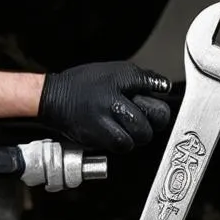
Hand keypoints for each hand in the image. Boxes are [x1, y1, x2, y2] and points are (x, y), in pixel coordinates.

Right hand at [38, 61, 172, 151]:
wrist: (54, 98)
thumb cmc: (83, 84)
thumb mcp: (116, 71)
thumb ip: (144, 79)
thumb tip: (164, 87)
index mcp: (121, 87)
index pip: (157, 106)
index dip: (159, 111)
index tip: (154, 108)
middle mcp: (113, 107)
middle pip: (147, 128)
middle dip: (148, 125)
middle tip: (140, 119)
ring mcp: (104, 126)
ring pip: (134, 141)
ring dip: (134, 136)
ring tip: (126, 126)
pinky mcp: (96, 140)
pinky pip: (119, 147)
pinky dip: (120, 143)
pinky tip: (114, 132)